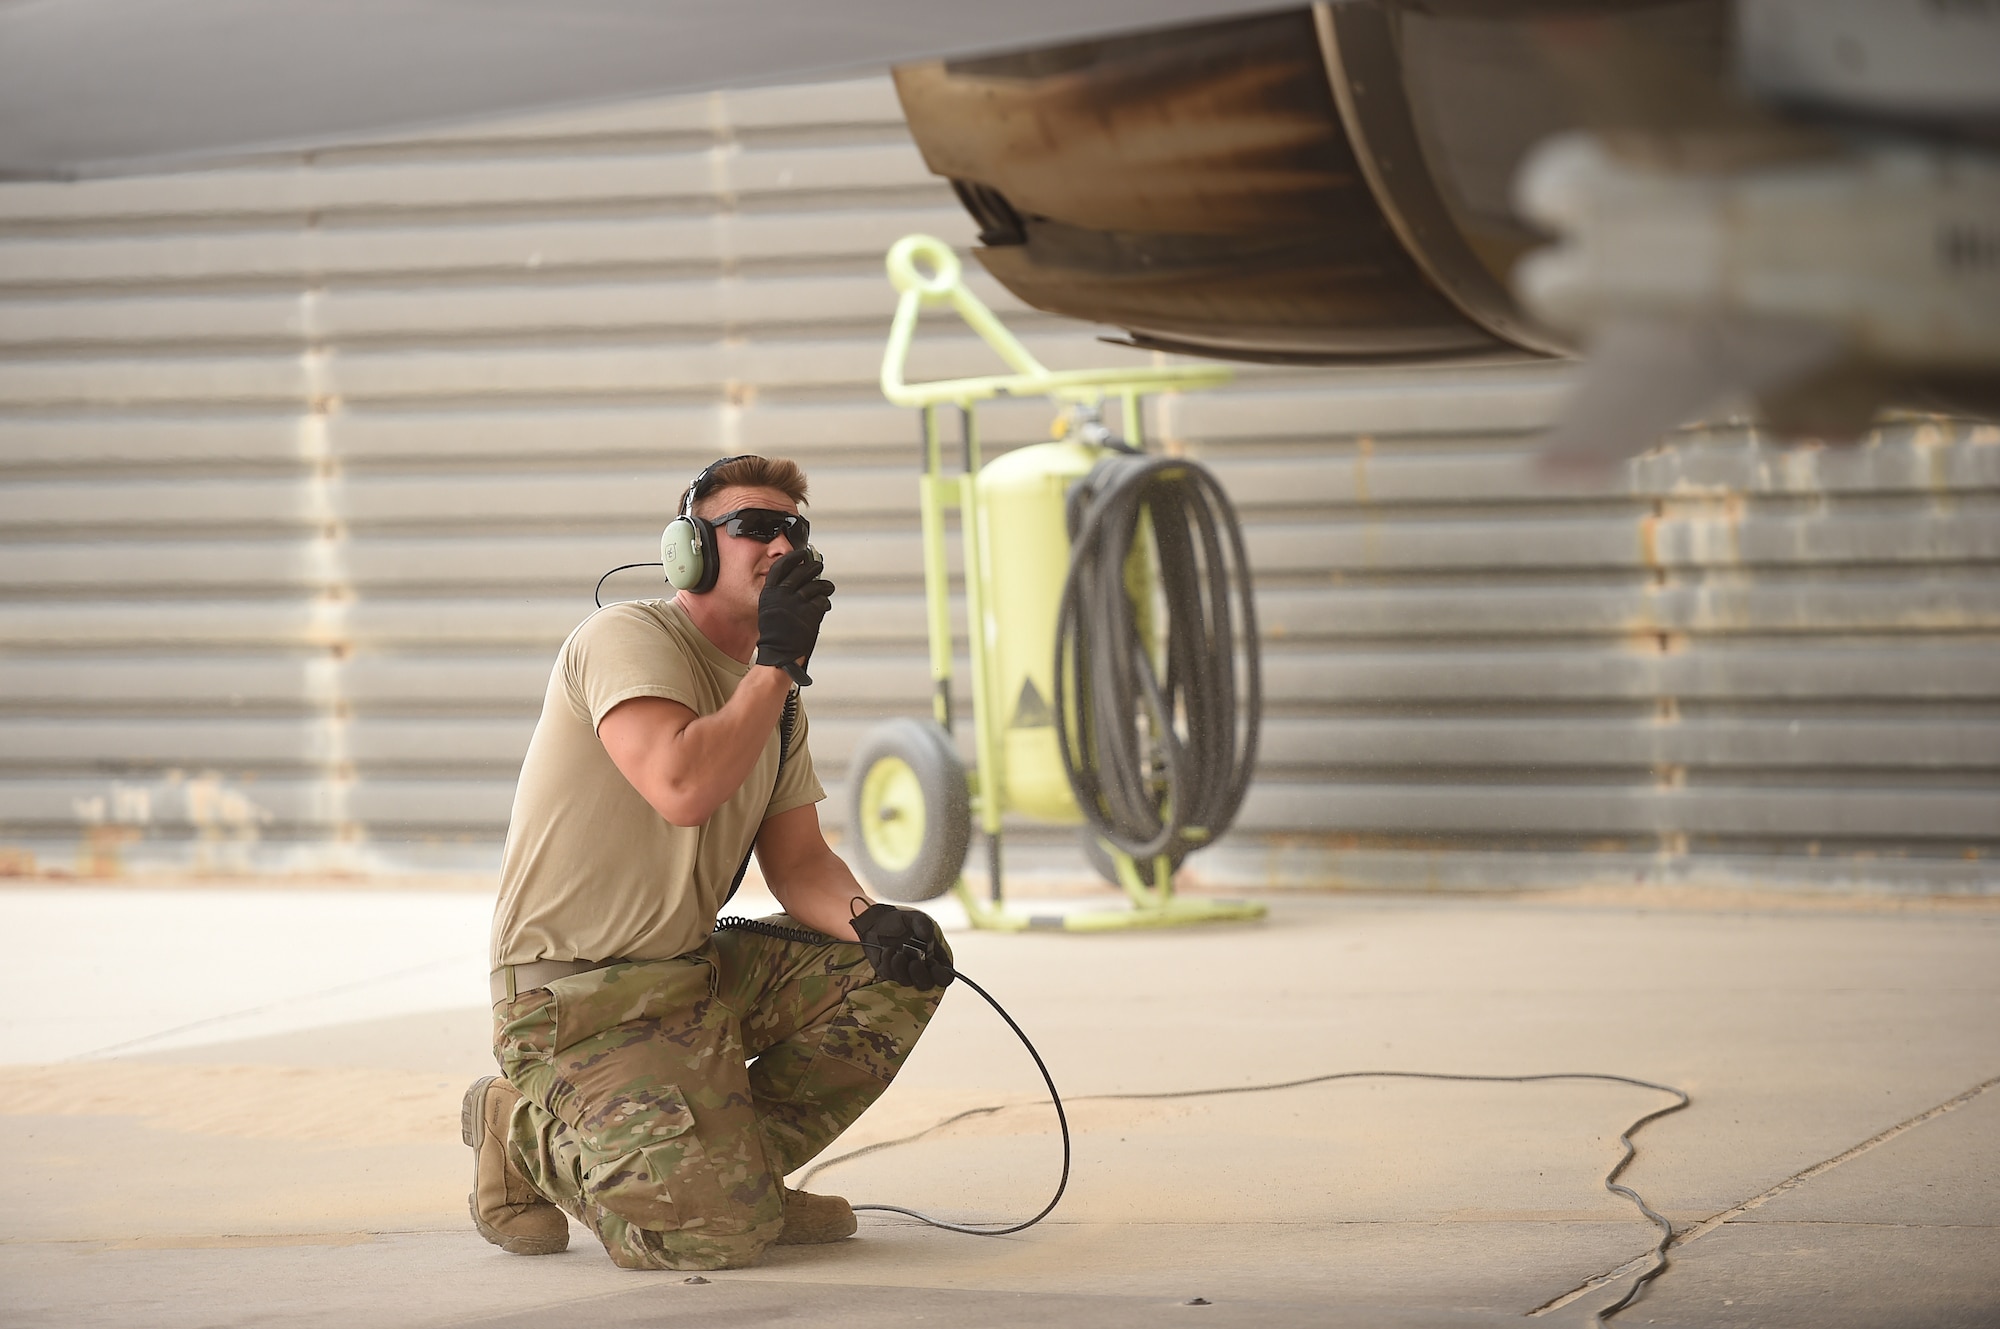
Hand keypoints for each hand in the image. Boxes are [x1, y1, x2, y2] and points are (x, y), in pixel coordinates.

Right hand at [756, 548, 833, 685]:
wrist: (779, 653)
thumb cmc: (774, 634)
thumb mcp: (769, 609)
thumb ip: (778, 594)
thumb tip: (797, 578)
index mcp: (770, 593)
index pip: (781, 568)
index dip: (792, 558)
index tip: (800, 553)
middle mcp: (782, 595)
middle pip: (801, 572)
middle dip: (812, 566)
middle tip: (817, 565)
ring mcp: (796, 603)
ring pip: (816, 585)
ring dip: (824, 585)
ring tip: (827, 587)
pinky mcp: (810, 612)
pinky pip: (822, 600)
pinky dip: (825, 602)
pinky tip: (825, 604)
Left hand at [850, 901, 953, 990]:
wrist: (876, 922)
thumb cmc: (901, 921)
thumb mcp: (914, 917)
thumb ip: (923, 924)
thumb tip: (927, 936)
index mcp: (934, 958)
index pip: (944, 976)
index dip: (941, 976)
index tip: (934, 965)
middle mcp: (921, 969)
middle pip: (926, 985)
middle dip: (919, 976)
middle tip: (913, 963)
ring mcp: (904, 972)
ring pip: (906, 982)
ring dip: (901, 968)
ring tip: (896, 952)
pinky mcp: (888, 973)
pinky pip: (889, 976)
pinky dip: (888, 963)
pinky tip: (887, 950)